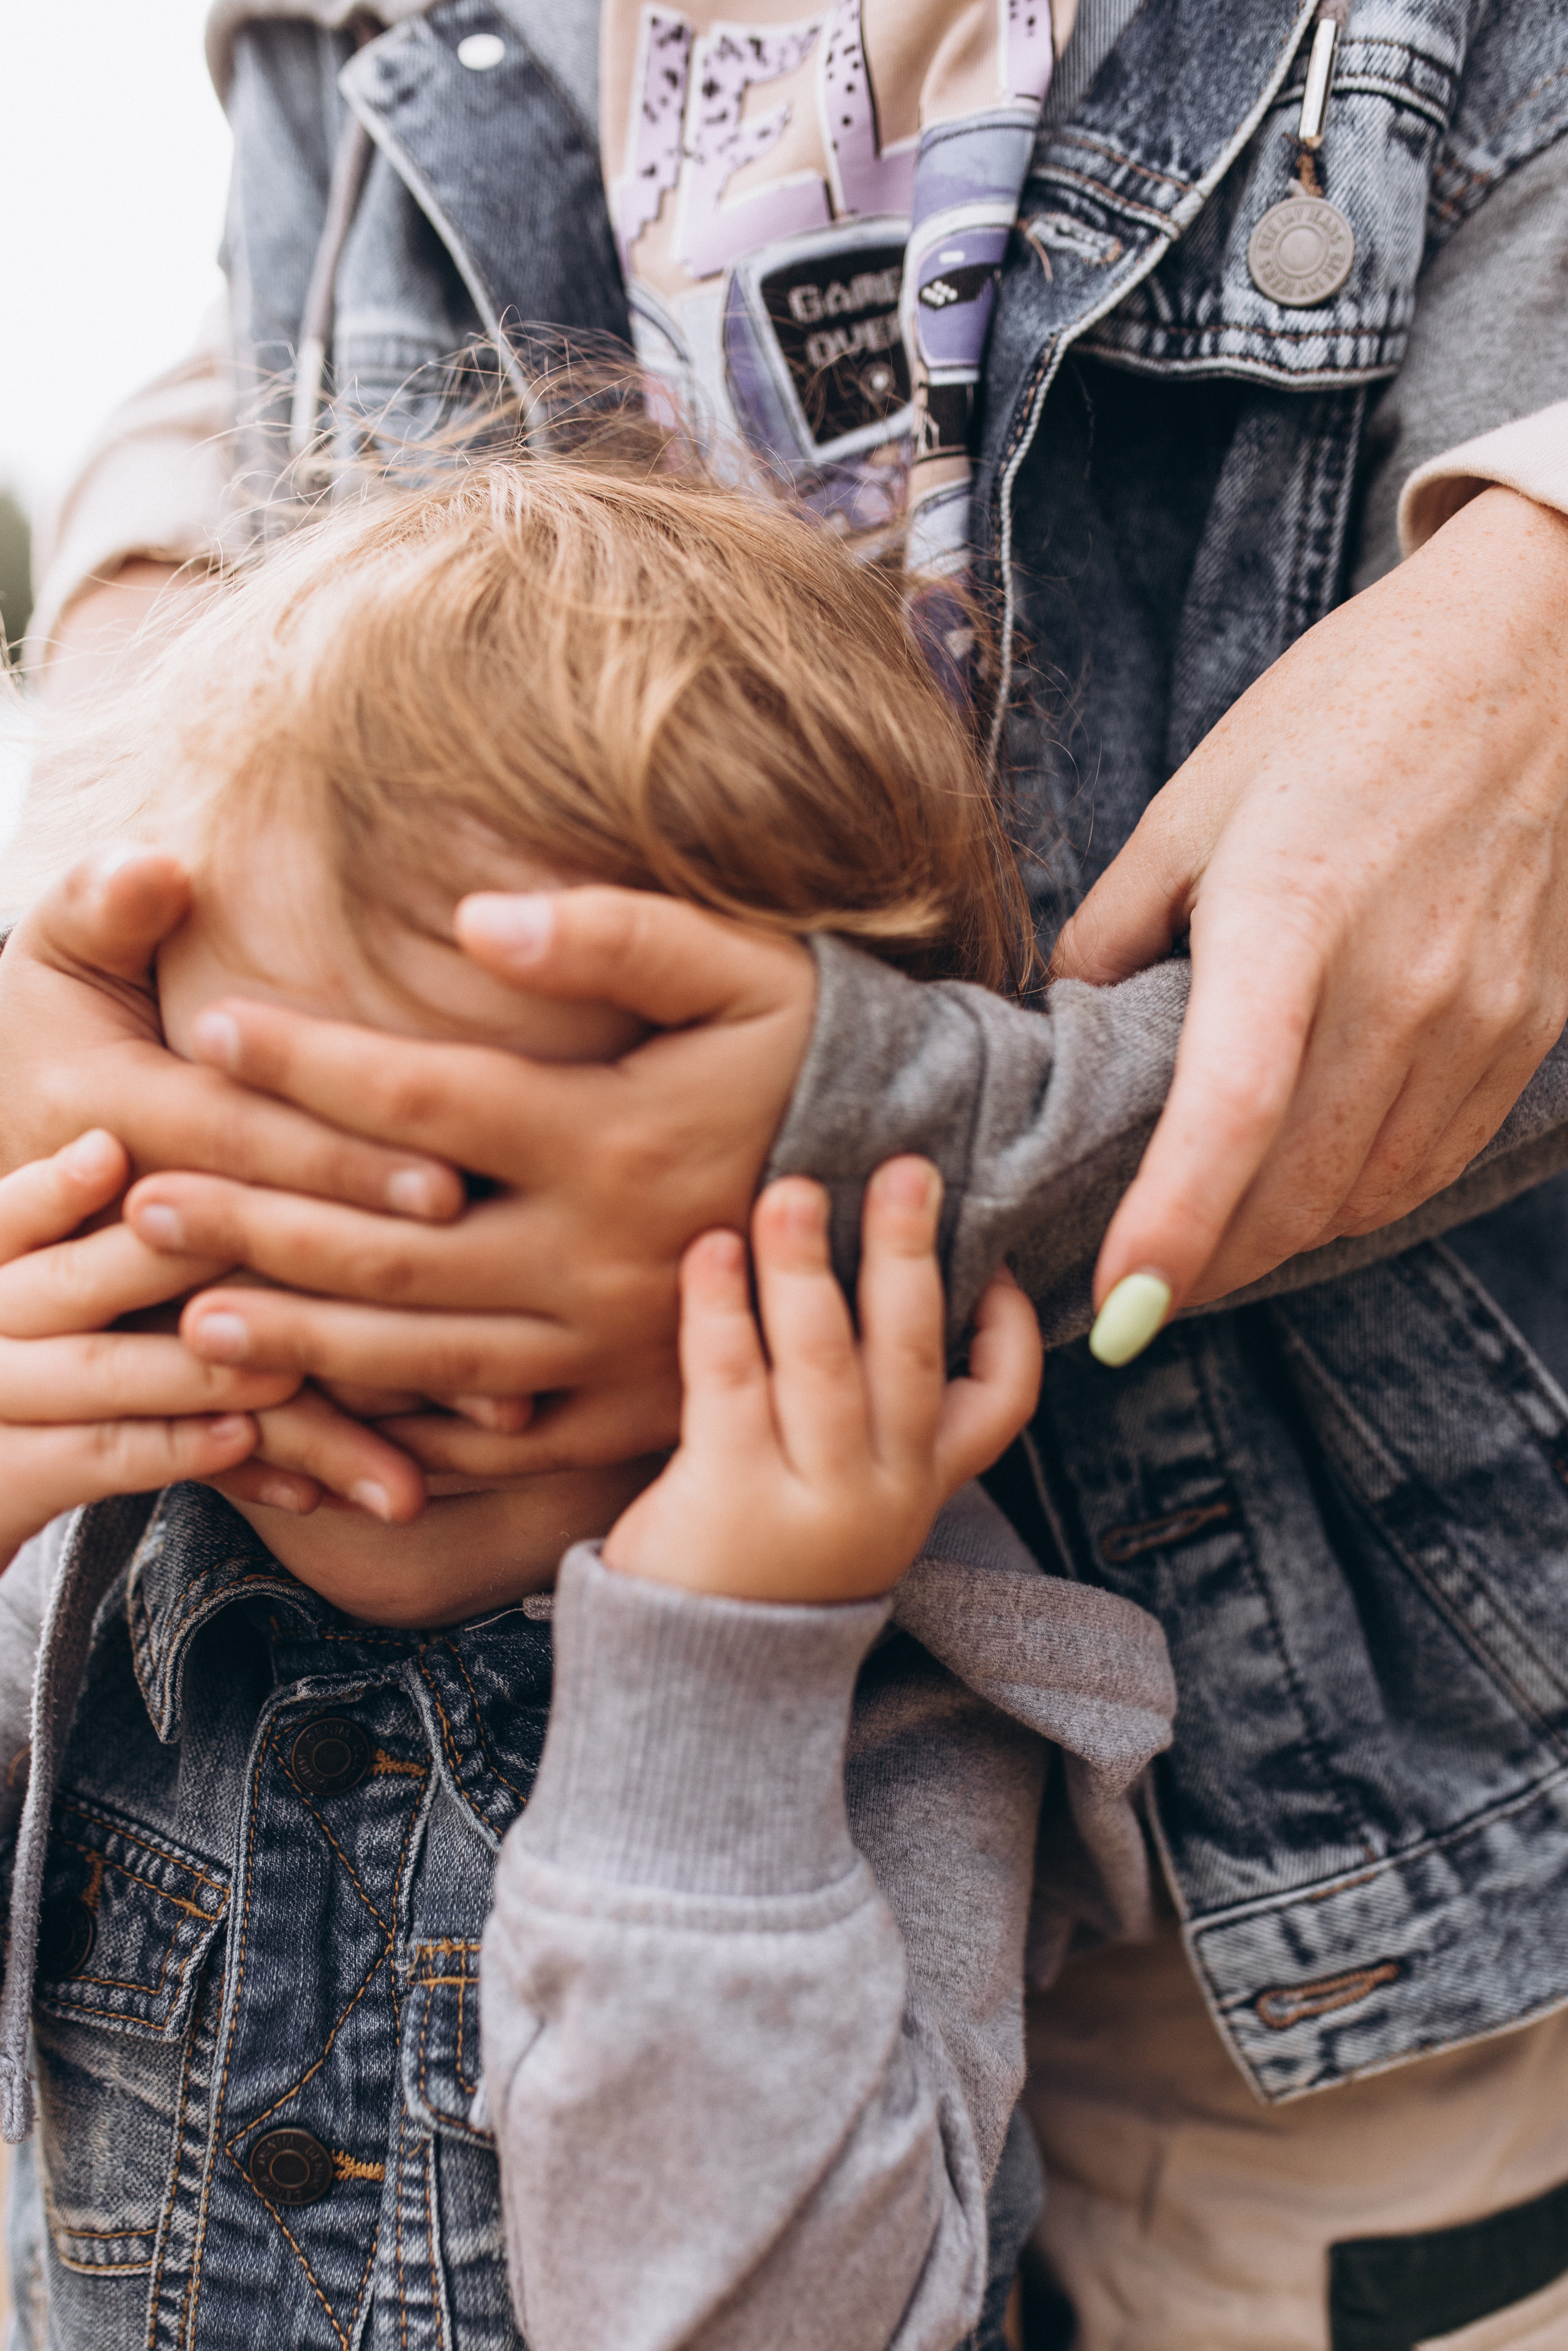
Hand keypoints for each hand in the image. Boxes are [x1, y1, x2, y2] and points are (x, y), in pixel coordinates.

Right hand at [0, 849, 481, 1513]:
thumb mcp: (47, 966)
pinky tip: (341, 1509)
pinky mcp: (76, 1396)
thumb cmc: (26, 1044)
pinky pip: (170, 1447)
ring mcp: (70, 1330)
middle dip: (363, 1322)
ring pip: (216, 1386)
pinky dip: (256, 1474)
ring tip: (418, 1489)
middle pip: (246, 1280)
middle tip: (490, 1366)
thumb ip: (102, 909)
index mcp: (100, 1120)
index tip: (445, 1186)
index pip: (233, 1144)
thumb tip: (163, 863)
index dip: (335, 1162)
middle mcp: (85, 1237)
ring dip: (318, 1438)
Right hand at [0, 1131, 302, 1571]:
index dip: (56, 1187)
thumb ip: (114, 1242)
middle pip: (71, 1280)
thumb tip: (160, 1156)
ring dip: (201, 1369)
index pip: (12, 1214)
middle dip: (177, 1258)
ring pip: (99, 1370)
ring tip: (288, 1366)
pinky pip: (101, 1458)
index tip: (110, 1149)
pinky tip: (244, 1436)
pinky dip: (178, 1448)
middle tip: (275, 1234)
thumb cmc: (48, 1368)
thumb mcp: (56, 1292)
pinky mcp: (7, 1483)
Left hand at [125, 889, 816, 1474]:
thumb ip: (616, 934)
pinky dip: (402, 1434)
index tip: (212, 1028)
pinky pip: (496, 1441)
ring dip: (305, 1340)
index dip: (310, 1064)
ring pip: (428, 1356)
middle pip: (396, 1247)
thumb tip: (476, 919)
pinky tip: (322, 1415)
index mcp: (614, 1136)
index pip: (426, 1097)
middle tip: (146, 1201)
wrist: (918, 1183)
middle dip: (262, 1223)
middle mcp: (601, 1254)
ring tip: (196, 1317)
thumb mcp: (744, 970)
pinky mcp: (628, 1409)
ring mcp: (612, 1347)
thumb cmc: (811, 1057)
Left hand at [601, 1158, 1041, 1603]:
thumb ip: (869, 1421)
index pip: (1002, 1404)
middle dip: (910, 1254)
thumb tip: (873, 1286)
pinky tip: (711, 1249)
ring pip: (823, 1358)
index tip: (992, 1254)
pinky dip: (722, 1306)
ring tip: (791, 1189)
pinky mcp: (729, 1495)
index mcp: (919, 1485)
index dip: (1009, 1326)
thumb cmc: (765, 1566)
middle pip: (912, 1353)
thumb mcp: (848, 1506)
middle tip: (905, 1169)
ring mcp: (811, 1497)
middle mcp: (881, 1490)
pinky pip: (731, 1380)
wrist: (701, 1692)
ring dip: (808, 1264)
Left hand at [1054, 487, 1567, 1333]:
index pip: (1234, 1106)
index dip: (1174, 1221)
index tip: (1119, 1303)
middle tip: (1133, 1297)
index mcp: (1293, 909)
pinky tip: (1302, 1198)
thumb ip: (1118, 925)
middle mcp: (1401, 979)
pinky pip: (1432, 1162)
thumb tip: (1063, 1030)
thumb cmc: (1344, 713)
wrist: (1536, 657)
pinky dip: (1357, 1202)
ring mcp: (1479, 1013)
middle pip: (1297, 1186)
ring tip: (1204, 1255)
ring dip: (1278, 1246)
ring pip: (1367, 1194)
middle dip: (1205, 1268)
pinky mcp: (1529, 1030)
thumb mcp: (1196, 797)